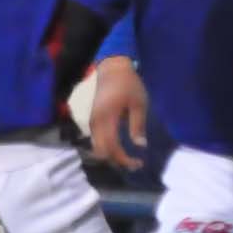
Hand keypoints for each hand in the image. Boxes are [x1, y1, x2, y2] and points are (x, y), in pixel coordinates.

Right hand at [87, 57, 149, 171]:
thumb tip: (140, 146)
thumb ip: (137, 125)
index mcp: (107, 119)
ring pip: (97, 147)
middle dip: (117, 161)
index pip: (112, 148)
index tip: (138, 163)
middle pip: (102, 152)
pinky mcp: (93, 119)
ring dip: (111, 155)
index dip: (124, 159)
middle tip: (134, 164)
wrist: (112, 69)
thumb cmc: (128, 84)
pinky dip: (106, 148)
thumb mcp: (139, 104)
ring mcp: (92, 121)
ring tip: (128, 158)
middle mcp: (96, 123)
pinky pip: (96, 140)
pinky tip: (118, 148)